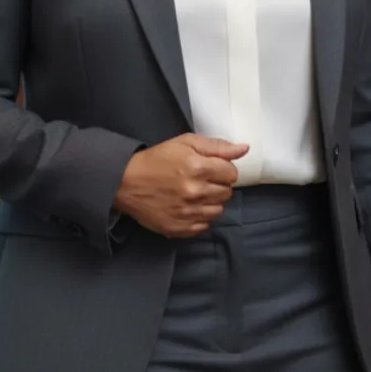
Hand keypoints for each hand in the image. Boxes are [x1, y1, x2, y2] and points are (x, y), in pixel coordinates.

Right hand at [114, 134, 246, 237]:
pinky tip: (187, 207)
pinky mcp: (179, 228)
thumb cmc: (157, 159)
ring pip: (217, 210)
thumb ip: (217, 146)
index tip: (210, 168)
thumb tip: (244, 149)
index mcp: (198, 168)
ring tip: (193, 193)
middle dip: (217, 185)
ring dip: (210, 202)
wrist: (126, 182)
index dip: (223, 169)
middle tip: (200, 179)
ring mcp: (187, 213)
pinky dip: (199, 217)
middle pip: (227, 193)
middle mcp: (195, 192)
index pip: (232, 173)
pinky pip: (204, 226)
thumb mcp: (185, 143)